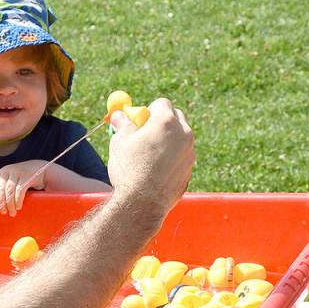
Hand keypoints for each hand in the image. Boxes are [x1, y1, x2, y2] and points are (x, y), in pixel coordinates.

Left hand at [0, 160, 47, 215]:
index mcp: (0, 173)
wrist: (40, 170)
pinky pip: (19, 190)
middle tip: (3, 213)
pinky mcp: (27, 176)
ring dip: (10, 204)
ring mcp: (17, 172)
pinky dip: (18, 200)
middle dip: (1, 203)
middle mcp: (7, 171)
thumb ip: (2, 190)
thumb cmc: (22, 180)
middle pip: (0, 189)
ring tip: (12, 213)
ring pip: (9, 191)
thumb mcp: (10, 183)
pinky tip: (18, 207)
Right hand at [107, 98, 194, 218]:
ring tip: (146, 158)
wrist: (142, 203)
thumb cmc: (129, 170)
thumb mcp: (120, 142)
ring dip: (166, 141)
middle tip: (143, 135)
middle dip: (160, 122)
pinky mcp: (189, 170)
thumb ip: (123, 125)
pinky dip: (170, 159)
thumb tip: (119, 115)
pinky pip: (180, 157)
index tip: (137, 121)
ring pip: (179, 138)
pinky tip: (153, 173)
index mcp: (166, 121)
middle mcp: (183, 133)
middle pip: (175, 117)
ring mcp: (189, 152)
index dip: (147, 111)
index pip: (161, 103)